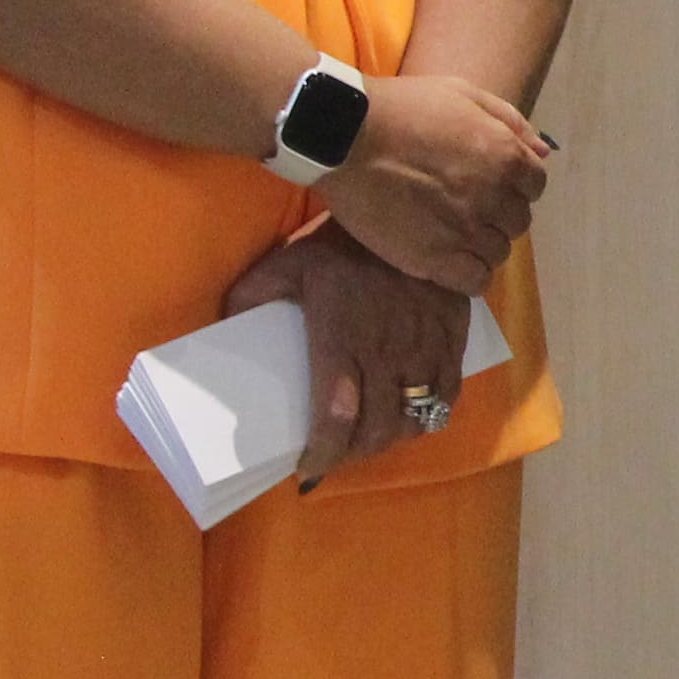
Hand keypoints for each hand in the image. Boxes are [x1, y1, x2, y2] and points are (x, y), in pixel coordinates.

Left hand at [224, 225, 474, 490]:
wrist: (412, 210)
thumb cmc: (342, 243)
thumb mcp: (286, 262)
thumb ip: (252, 296)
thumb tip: (224, 328)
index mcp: (343, 340)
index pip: (336, 415)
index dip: (324, 452)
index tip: (308, 468)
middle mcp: (388, 354)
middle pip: (379, 428)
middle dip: (355, 454)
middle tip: (336, 455)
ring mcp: (426, 349)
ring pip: (416, 418)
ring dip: (391, 438)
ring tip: (370, 438)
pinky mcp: (454, 340)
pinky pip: (449, 395)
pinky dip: (430, 415)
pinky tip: (412, 414)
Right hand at [322, 71, 547, 289]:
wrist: (340, 135)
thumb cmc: (400, 108)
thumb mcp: (462, 94)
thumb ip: (509, 120)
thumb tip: (543, 150)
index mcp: (505, 156)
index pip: (535, 185)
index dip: (513, 185)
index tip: (488, 185)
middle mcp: (492, 196)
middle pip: (517, 221)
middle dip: (498, 215)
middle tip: (464, 208)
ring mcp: (464, 230)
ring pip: (498, 253)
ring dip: (481, 245)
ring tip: (451, 234)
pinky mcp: (433, 259)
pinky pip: (475, 282)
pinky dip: (468, 275)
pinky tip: (448, 261)